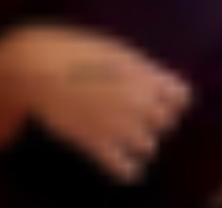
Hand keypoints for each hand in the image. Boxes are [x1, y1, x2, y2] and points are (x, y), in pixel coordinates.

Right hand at [0, 26, 191, 183]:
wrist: (38, 67)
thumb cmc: (74, 50)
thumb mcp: (116, 49)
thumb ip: (141, 68)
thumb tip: (155, 80)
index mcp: (146, 75)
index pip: (182, 97)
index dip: (171, 98)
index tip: (159, 97)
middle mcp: (140, 103)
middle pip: (168, 122)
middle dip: (153, 119)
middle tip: (132, 112)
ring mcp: (120, 126)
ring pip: (149, 147)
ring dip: (139, 142)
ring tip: (121, 135)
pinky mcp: (97, 146)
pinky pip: (127, 171)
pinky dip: (126, 169)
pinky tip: (118, 160)